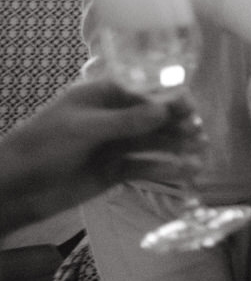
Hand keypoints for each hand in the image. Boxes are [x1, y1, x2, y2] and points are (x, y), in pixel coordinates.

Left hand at [0, 78, 203, 233]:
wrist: (13, 190)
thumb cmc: (42, 147)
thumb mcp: (83, 129)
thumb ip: (126, 121)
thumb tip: (165, 109)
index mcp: (101, 97)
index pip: (143, 90)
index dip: (169, 97)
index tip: (191, 105)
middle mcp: (112, 118)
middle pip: (153, 117)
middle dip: (178, 123)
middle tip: (199, 132)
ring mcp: (115, 145)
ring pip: (154, 142)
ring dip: (177, 146)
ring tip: (201, 152)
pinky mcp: (114, 171)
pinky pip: (145, 167)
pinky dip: (165, 168)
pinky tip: (184, 171)